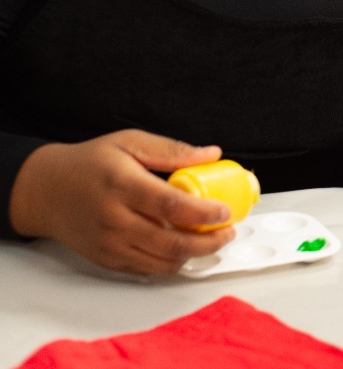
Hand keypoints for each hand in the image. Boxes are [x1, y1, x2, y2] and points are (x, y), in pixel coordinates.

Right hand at [8, 131, 237, 273]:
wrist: (45, 191)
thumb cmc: (89, 163)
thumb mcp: (130, 142)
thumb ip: (172, 150)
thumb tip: (211, 154)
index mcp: (123, 187)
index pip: (171, 206)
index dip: (204, 213)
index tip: (226, 212)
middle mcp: (114, 221)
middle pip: (170, 243)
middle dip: (208, 242)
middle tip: (227, 232)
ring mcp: (109, 245)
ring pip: (161, 263)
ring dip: (193, 255)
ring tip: (211, 239)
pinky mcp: (105, 259)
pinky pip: (146, 269)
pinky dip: (170, 261)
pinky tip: (184, 246)